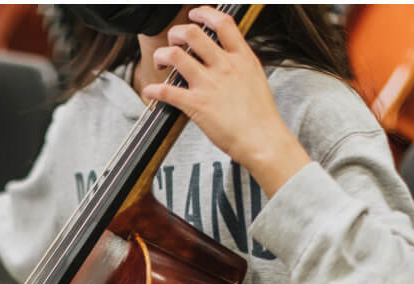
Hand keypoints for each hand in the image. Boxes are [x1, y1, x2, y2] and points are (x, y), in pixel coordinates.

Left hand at [140, 7, 310, 196]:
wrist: (263, 140)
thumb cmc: (261, 116)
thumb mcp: (255, 78)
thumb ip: (239, 64)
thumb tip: (227, 57)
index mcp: (242, 58)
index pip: (222, 23)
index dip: (204, 14)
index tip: (194, 15)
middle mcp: (224, 66)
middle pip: (192, 33)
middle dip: (176, 33)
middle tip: (173, 41)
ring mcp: (209, 84)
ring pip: (175, 55)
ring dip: (161, 55)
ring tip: (160, 62)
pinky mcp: (197, 105)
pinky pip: (167, 90)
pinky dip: (153, 89)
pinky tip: (151, 91)